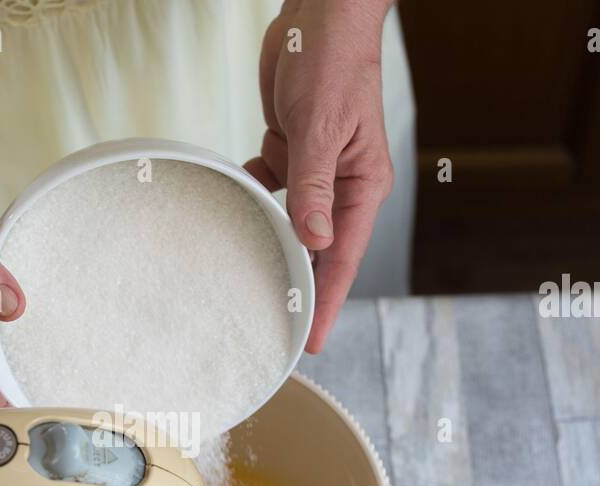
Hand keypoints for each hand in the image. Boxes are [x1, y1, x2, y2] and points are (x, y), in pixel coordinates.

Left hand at [245, 0, 393, 352]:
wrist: (318, 14)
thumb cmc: (333, 61)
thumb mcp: (321, 127)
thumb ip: (313, 186)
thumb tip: (314, 238)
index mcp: (361, 184)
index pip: (343, 257)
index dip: (327, 300)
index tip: (311, 338)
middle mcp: (342, 184)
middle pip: (320, 248)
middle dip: (300, 285)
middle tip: (275, 325)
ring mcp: (316, 168)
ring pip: (293, 221)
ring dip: (273, 243)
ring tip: (251, 281)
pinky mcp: (292, 150)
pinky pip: (272, 185)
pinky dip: (253, 193)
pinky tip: (238, 195)